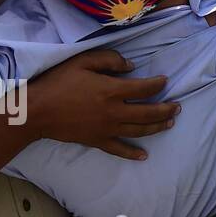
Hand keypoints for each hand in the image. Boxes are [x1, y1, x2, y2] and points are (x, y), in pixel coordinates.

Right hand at [23, 48, 177, 159]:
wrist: (37, 111)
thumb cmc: (58, 82)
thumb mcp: (82, 61)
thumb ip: (109, 60)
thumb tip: (131, 67)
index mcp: (111, 90)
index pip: (144, 88)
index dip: (158, 84)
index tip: (164, 81)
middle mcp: (114, 112)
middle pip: (148, 113)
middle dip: (166, 109)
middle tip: (178, 106)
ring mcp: (107, 129)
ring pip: (139, 131)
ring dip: (157, 127)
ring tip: (169, 123)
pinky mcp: (97, 141)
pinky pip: (119, 150)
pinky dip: (133, 153)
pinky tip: (144, 156)